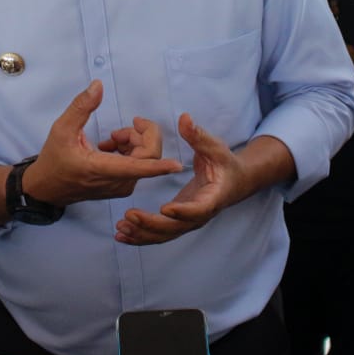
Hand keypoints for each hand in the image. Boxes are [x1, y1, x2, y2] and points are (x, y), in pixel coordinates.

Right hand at [22, 80, 181, 206]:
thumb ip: (81, 106)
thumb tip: (98, 85)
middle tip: (118, 130)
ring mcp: (122, 186)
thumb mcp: (61, 129)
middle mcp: (118, 182)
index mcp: (103, 170)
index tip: (178, 164)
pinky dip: (130, 151)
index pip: (140, 168)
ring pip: (145, 160)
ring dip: (133, 142)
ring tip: (110, 139)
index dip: (160, 165)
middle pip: (148, 156)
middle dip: (140, 135)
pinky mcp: (122, 186)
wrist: (47, 188)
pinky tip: (110, 148)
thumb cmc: (54, 160)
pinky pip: (139, 165)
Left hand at [114, 113, 245, 244]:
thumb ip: (198, 135)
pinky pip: (159, 234)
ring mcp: (188, 222)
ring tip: (120, 229)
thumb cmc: (225, 163)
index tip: (164, 209)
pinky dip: (141, 236)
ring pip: (164, 235)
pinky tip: (122, 235)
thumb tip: (185, 118)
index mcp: (212, 198)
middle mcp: (199, 215)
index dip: (182, 211)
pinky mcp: (178, 222)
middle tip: (129, 215)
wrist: (234, 182)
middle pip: (175, 228)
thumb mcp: (215, 147)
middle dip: (151, 224)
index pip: (198, 210)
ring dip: (142, 235)